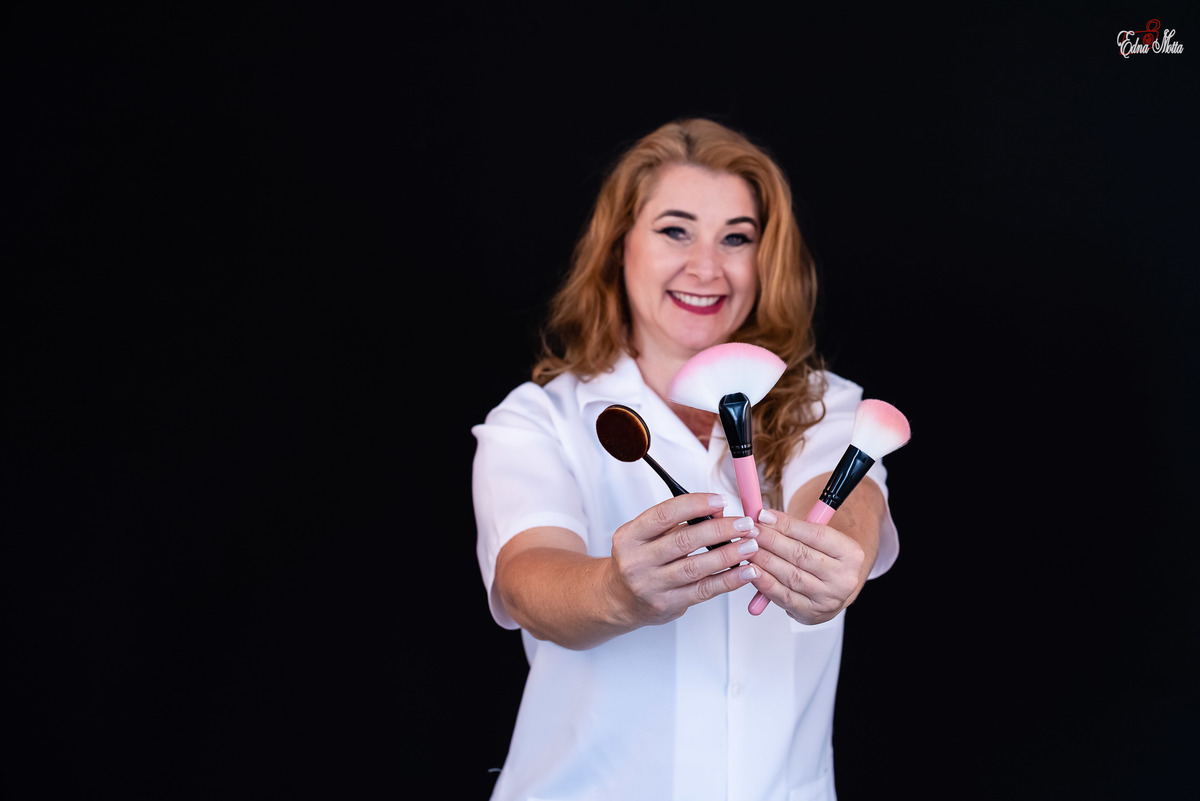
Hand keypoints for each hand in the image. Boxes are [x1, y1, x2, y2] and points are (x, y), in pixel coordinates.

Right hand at [607, 493, 761, 627]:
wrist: (619, 598)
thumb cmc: (639, 560)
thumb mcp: (645, 536)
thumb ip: (676, 524)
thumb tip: (717, 511)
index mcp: (629, 537)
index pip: (664, 515)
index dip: (695, 504)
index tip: (720, 500)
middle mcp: (637, 562)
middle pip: (684, 541)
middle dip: (720, 529)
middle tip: (744, 524)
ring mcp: (652, 586)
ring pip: (697, 567)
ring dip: (729, 554)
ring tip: (750, 545)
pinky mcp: (668, 604)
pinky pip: (704, 590)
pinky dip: (728, 580)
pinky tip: (745, 572)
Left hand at [746, 508, 866, 624]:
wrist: (836, 586)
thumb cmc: (824, 556)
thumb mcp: (821, 538)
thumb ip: (797, 527)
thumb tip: (763, 517)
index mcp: (851, 554)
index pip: (816, 535)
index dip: (787, 524)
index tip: (763, 515)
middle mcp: (844, 578)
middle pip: (801, 556)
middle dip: (771, 540)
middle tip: (750, 530)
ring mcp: (828, 599)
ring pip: (791, 576)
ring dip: (764, 560)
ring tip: (747, 547)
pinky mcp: (811, 614)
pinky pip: (784, 597)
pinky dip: (765, 583)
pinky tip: (752, 570)